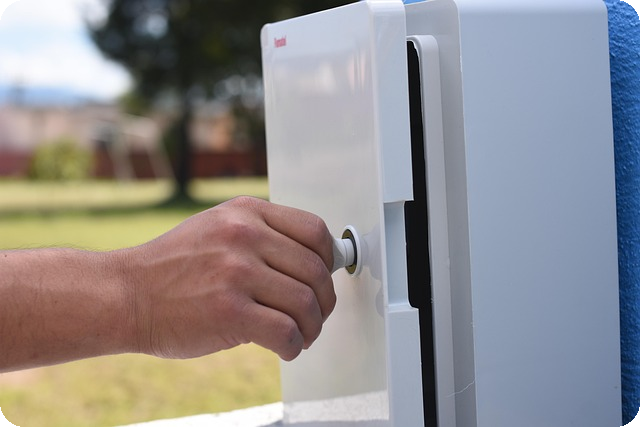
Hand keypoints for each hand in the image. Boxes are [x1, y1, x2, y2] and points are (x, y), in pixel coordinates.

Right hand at [124, 196, 335, 361]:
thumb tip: (314, 261)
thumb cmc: (172, 267)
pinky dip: (295, 346)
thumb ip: (262, 235)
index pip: (314, 229)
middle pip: (315, 269)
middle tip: (317, 315)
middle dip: (324, 300)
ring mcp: (236, 273)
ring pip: (306, 303)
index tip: (326, 276)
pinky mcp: (229, 312)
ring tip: (303, 335)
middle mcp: (244, 236)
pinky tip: (286, 348)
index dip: (330, 257)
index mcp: (246, 213)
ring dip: (313, 327)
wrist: (126, 295)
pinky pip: (286, 332)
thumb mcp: (217, 228)